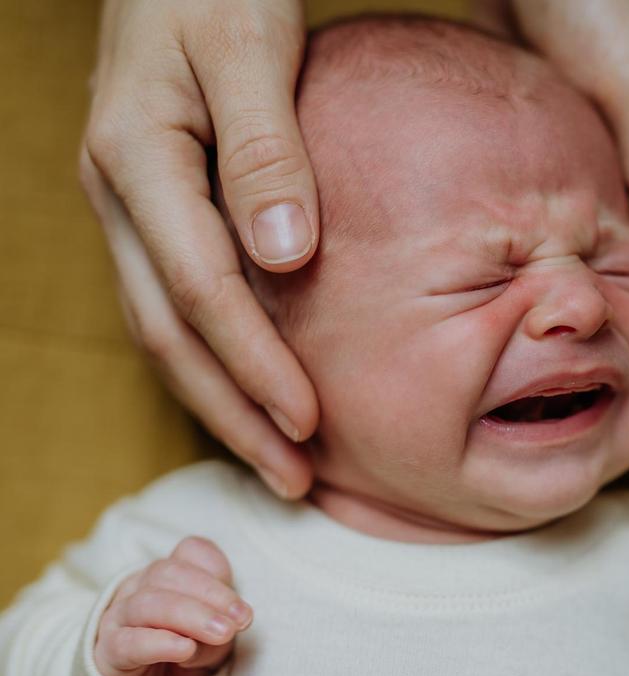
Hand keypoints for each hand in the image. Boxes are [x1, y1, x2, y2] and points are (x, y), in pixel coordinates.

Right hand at [80, 0, 319, 499]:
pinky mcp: (153, 211)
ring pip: (165, 332)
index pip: (202, 291)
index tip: (311, 423)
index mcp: (137, 157)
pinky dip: (216, 359)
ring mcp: (129, 207)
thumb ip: (265, 147)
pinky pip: (175, 302)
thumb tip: (287, 257)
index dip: (256, 364)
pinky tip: (255, 390)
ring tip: (280, 460)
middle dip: (233, 416)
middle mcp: (119, 195)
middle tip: (293, 481)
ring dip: (221, 401)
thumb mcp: (247, 42)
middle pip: (171, 336)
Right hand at [94, 537, 252, 675]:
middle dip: (212, 594)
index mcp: (169, 575)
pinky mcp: (106, 653)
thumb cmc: (186, 657)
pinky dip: (159, 643)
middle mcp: (140, 588)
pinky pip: (128, 642)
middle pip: (170, 573)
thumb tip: (226, 626)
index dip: (217, 569)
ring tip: (222, 634)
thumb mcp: (213, 638)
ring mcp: (119, 618)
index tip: (241, 606)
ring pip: (149, 602)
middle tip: (242, 621)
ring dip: (192, 616)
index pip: (190, 552)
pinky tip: (185, 649)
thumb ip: (220, 626)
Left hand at [472, 0, 628, 349]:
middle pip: (628, 259)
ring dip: (566, 288)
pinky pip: (544, 204)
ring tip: (537, 341)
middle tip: (573, 372)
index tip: (625, 377)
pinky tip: (502, 272)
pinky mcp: (546, 131)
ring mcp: (591, 144)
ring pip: (585, 240)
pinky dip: (532, 244)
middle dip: (605, 314)